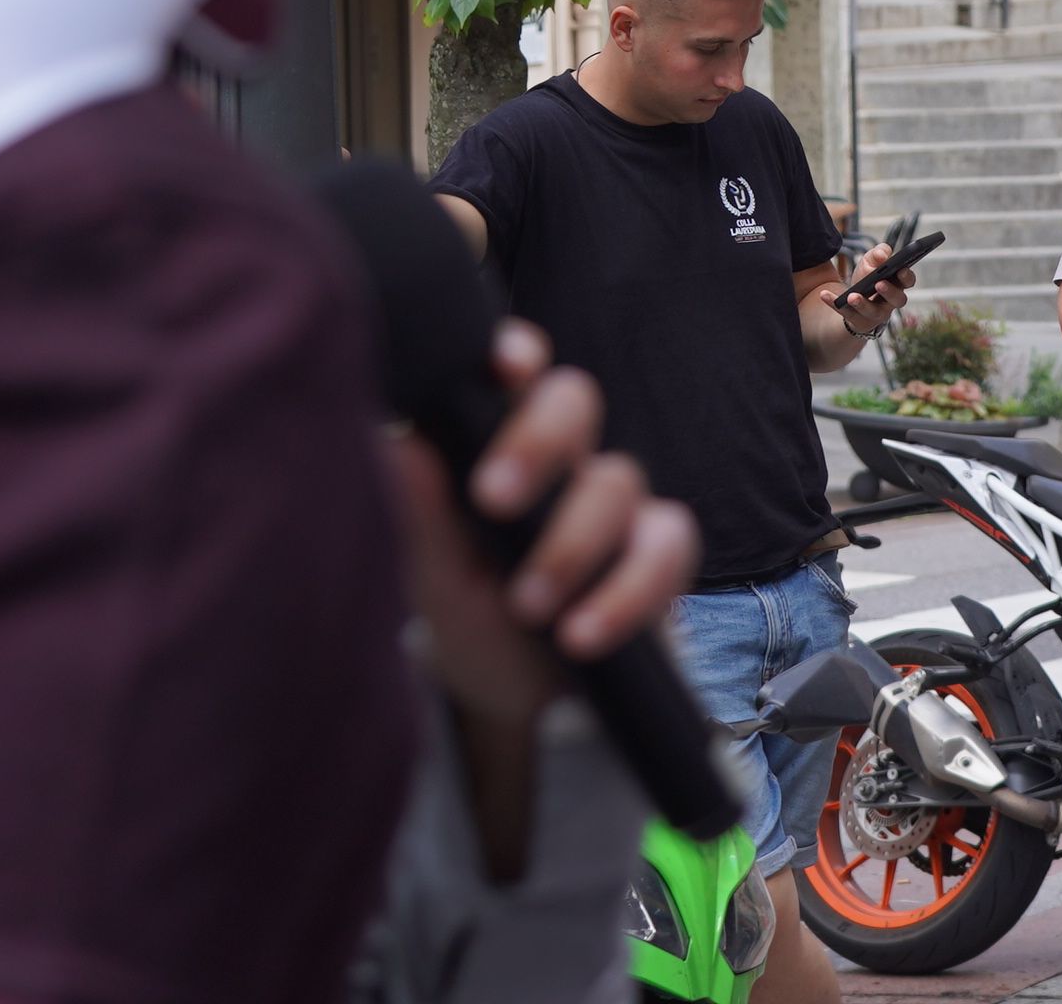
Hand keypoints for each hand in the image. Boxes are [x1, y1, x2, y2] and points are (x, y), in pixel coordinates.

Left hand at [389, 319, 700, 734]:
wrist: (525, 707)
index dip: (516, 354)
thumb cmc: (474, 620)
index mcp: (504, 445)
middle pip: (576, 399)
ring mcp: (619, 507)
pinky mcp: (658, 559)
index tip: (499, 365)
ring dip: (570, 543)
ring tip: (527, 605)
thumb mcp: (437, 578)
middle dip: (539, 438)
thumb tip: (395, 442)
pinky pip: (666, 548)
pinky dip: (625, 594)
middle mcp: (566, 462)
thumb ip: (423, 514)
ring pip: (618, 479)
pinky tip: (581, 634)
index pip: (517, 373)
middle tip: (491, 497)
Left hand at [820, 242, 909, 339]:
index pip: (908, 281)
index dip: (907, 277)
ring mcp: (875, 314)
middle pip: (897, 300)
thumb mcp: (871, 262)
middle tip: (879, 284)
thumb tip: (883, 256)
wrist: (853, 300)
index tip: (901, 270)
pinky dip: (834, 303)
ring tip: (852, 296)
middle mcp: (890, 302)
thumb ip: (878, 254)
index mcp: (897, 284)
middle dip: (889, 292)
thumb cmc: (867, 277)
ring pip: (873, 312)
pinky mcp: (857, 321)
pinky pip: (845, 313)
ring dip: (863, 304)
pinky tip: (824, 294)